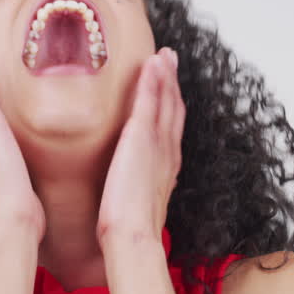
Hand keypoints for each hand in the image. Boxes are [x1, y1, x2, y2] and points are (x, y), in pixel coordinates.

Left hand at [97, 47, 184, 244]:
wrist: (131, 238)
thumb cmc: (127, 231)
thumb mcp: (133, 208)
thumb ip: (130, 195)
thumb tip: (119, 197)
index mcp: (164, 169)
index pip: (170, 131)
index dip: (171, 108)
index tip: (168, 90)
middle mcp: (167, 153)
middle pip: (174, 111)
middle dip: (173, 86)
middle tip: (171, 61)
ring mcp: (157, 144)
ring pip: (166, 102)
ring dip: (166, 76)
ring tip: (164, 55)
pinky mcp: (141, 137)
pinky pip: (150, 101)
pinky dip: (154, 80)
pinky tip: (153, 62)